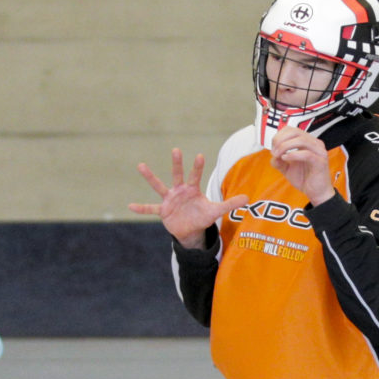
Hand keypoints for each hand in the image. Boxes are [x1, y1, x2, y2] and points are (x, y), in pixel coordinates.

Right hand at [128, 148, 248, 248]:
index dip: (197, 167)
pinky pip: (150, 208)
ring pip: (159, 186)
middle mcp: (179, 191)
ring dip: (151, 177)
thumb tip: (248, 198)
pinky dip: (142, 208)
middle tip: (176, 150)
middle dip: (177, 164)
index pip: (195, 176)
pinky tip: (130, 205)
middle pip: (177, 175)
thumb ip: (230, 204)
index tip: (199, 155)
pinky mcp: (163, 210)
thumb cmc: (202, 216)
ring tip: (141, 165)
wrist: (190, 229)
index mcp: (192, 189)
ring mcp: (170, 199)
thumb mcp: (216, 211)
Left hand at [270, 127, 335, 205]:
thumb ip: (278, 160)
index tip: (273, 148)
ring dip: (285, 146)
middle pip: (295, 132)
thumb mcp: (287, 168)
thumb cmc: (305, 179)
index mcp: (307, 142)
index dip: (279, 136)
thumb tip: (273, 155)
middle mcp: (314, 144)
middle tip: (274, 152)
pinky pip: (306, 154)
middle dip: (280, 140)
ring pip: (301, 140)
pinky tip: (286, 159)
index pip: (291, 130)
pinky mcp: (321, 161)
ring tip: (279, 156)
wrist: (316, 193)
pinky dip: (293, 155)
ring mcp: (319, 151)